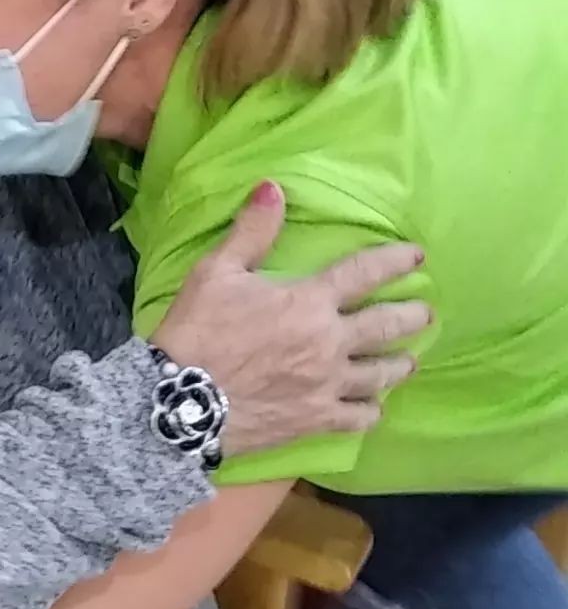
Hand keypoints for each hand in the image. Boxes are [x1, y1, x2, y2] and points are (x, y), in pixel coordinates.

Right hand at [151, 182, 429, 455]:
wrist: (182, 401)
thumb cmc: (199, 331)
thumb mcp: (216, 272)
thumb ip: (252, 232)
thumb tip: (273, 187)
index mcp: (309, 302)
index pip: (364, 273)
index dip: (394, 261)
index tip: (417, 256)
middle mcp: (330, 343)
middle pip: (387, 327)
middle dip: (412, 316)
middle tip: (426, 313)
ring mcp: (327, 386)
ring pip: (380, 375)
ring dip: (399, 364)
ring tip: (409, 361)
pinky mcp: (317, 421)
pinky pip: (359, 417)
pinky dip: (371, 410)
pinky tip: (373, 407)